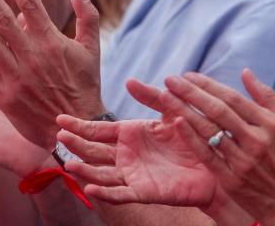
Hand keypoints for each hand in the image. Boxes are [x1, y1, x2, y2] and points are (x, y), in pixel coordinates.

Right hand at [56, 110, 223, 208]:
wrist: (215, 161)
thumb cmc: (193, 135)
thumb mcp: (172, 111)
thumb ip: (152, 97)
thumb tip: (129, 80)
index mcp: (131, 134)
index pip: (98, 130)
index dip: (79, 126)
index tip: (59, 119)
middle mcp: (127, 154)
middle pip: (94, 151)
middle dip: (77, 145)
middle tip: (60, 137)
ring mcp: (133, 174)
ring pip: (102, 174)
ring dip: (85, 170)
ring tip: (70, 164)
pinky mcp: (144, 191)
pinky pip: (120, 194)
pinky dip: (105, 193)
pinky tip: (90, 189)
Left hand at [159, 70, 274, 224]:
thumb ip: (268, 97)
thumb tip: (245, 73)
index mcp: (271, 124)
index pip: (233, 98)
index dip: (209, 85)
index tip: (189, 76)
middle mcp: (257, 140)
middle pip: (218, 110)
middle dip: (191, 92)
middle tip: (170, 80)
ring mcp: (243, 160)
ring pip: (209, 130)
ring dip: (185, 110)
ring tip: (166, 97)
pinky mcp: (231, 179)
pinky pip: (207, 155)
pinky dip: (191, 138)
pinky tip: (177, 123)